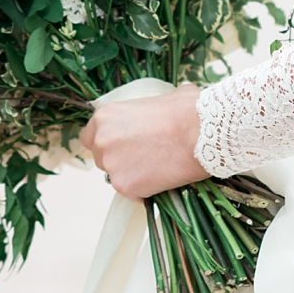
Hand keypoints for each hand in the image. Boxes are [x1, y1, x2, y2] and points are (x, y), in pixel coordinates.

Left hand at [78, 85, 208, 200]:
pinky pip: (132, 194)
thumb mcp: (163, 98)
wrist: (202, 133)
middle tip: (145, 159)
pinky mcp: (124, 186)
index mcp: (104, 117)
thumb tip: (167, 102)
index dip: (108, 143)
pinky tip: (163, 182)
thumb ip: (152, 105)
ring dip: (132, 176)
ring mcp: (111, 165)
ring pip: (116, 177)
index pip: (91, 137)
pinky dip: (145, 192)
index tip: (123, 147)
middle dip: (120, 160)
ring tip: (158, 170)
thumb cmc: (188, 111)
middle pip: (102, 158)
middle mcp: (101, 141)